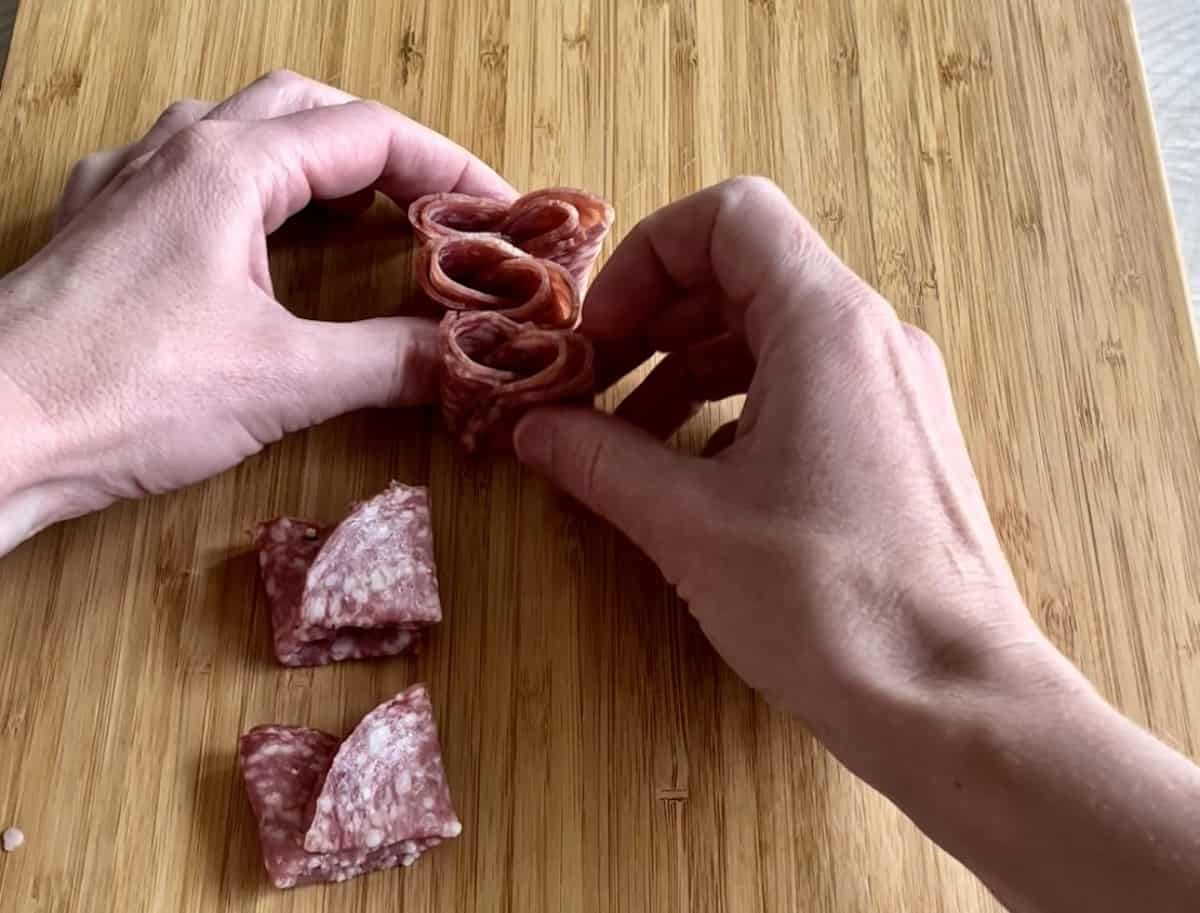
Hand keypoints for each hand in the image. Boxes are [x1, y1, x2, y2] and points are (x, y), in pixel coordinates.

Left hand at [0, 70, 514, 554]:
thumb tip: (460, 359)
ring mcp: (128, 183)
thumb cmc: (123, 393)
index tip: (498, 209)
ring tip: (358, 207)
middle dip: (385, 148)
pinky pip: (181, 168)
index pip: (369, 134)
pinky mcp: (98, 227)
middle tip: (437, 203)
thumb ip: (386, 361)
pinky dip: (242, 183)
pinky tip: (244, 229)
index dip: (449, 167)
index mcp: (230, 167)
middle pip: (306, 108)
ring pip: (240, 129)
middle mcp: (177, 152)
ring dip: (311, 156)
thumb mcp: (283, 381)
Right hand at [513, 177, 1059, 761]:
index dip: (645, 259)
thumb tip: (533, 430)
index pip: (729, 216)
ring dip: (690, 366)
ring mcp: (896, 387)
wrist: (955, 702)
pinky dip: (739, 406)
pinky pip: (808, 386)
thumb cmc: (828, 603)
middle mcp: (872, 335)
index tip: (598, 337)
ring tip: (633, 439)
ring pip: (775, 332)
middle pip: (746, 272)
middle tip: (595, 387)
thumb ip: (600, 460)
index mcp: (827, 324)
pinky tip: (701, 476)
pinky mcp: (902, 440)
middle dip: (656, 318)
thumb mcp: (690, 524)